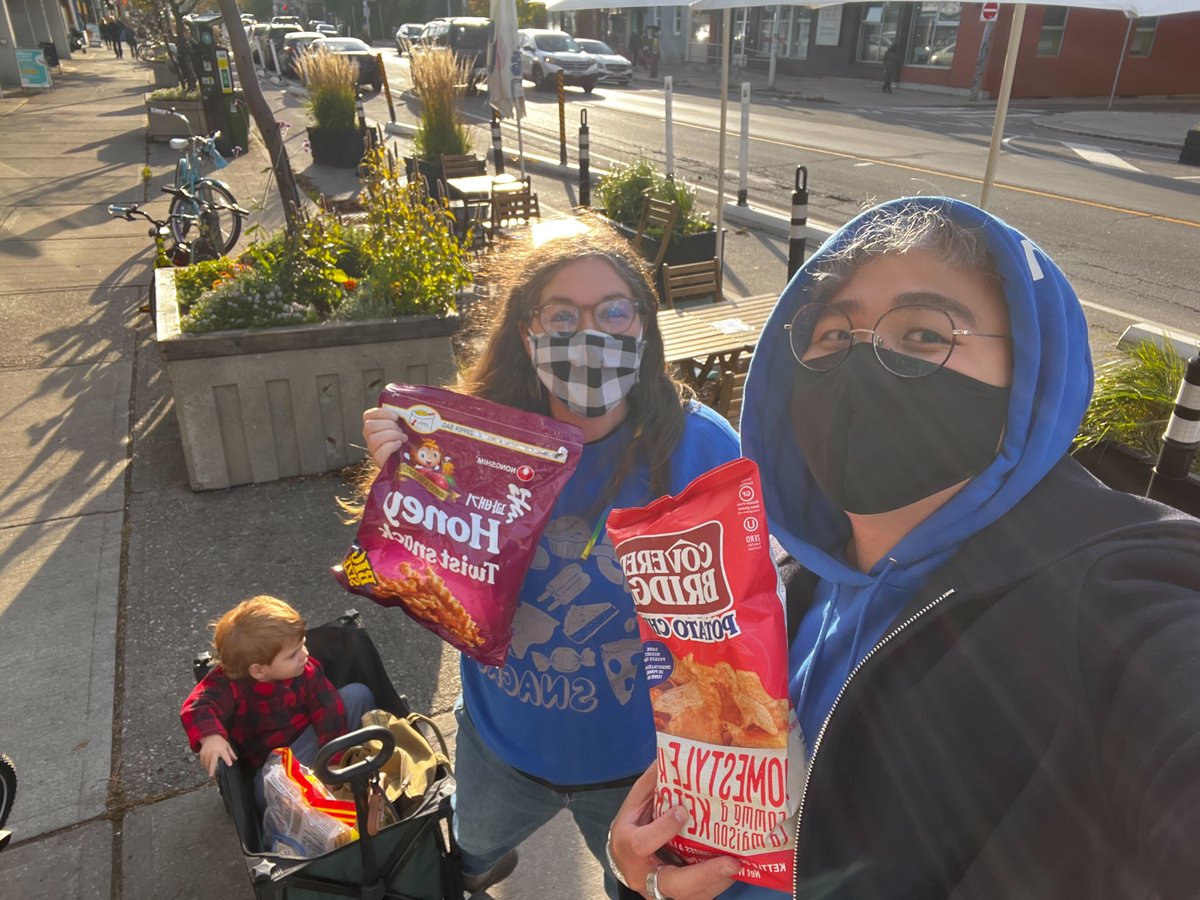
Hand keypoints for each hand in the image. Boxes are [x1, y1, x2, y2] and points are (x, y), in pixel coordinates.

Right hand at [198, 734, 236, 777]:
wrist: (210, 737)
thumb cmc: (219, 742)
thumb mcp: (227, 746)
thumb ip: (231, 753)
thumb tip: (235, 759)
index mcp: (221, 749)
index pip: (225, 755)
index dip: (228, 760)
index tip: (229, 764)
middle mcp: (213, 752)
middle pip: (212, 761)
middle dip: (212, 769)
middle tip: (211, 775)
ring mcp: (206, 753)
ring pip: (207, 764)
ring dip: (209, 769)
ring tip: (211, 772)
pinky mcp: (202, 754)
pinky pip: (203, 763)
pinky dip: (205, 765)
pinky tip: (208, 765)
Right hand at [362, 407, 404, 467]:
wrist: (407, 461)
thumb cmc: (404, 440)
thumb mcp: (401, 426)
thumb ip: (400, 417)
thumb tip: (412, 405)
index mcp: (373, 426)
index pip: (367, 415)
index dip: (380, 413)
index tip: (395, 416)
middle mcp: (369, 437)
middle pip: (370, 426)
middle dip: (388, 425)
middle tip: (400, 429)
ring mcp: (373, 449)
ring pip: (374, 438)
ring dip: (392, 435)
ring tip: (403, 437)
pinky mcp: (379, 460)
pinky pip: (380, 452)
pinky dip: (391, 446)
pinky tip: (399, 444)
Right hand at [610, 763, 738, 899]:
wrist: (625, 864)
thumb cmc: (631, 829)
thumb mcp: (633, 805)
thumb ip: (651, 784)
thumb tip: (669, 753)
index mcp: (629, 846)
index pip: (643, 843)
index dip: (663, 828)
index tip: (683, 810)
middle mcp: (646, 875)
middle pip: (674, 883)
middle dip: (704, 874)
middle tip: (732, 862)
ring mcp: (664, 891)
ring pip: (693, 895)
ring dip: (719, 880)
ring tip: (740, 863)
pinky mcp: (679, 897)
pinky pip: (702, 896)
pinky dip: (719, 883)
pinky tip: (736, 868)